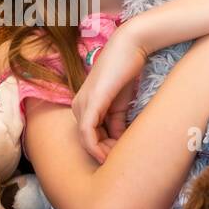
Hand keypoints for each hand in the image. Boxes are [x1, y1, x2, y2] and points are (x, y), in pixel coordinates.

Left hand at [72, 25, 149, 163]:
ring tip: (120, 158)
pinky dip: (97, 147)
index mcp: (84, 107)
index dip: (103, 151)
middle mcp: (78, 106)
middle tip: (122, 160)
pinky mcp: (90, 102)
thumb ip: (117, 124)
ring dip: (103, 152)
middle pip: (86, 141)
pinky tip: (111, 153)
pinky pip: (87, 132)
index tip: (120, 158)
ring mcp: (82, 104)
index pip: (89, 138)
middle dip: (104, 153)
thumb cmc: (125, 72)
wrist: (130, 47)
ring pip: (86, 140)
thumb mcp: (121, 105)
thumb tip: (118, 144)